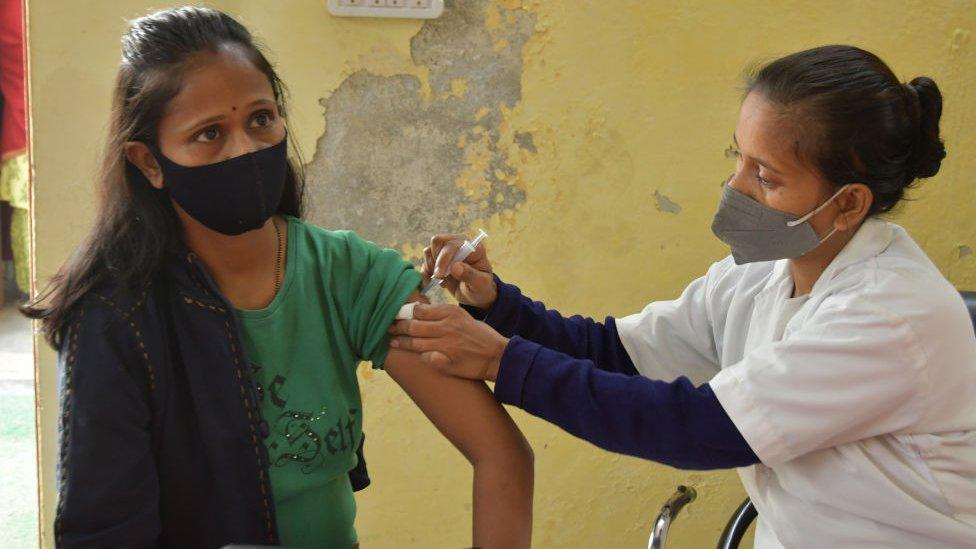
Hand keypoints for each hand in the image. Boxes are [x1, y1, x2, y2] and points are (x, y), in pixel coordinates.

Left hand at [388, 303, 509, 380]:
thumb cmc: (480, 335)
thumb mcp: (462, 317)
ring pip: (416, 343)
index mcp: (450, 313)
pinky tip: (416, 356)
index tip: (396, 314)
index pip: (419, 310)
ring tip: (393, 342)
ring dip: (402, 343)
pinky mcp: (447, 363)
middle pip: (413, 326)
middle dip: (397, 327)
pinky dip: (421, 357)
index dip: (404, 313)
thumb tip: (418, 312)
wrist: (497, 356)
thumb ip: (442, 315)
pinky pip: (426, 358)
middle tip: (388, 328)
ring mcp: (446, 346)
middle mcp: (447, 328)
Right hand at [423, 233, 497, 309]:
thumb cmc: (481, 288)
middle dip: (436, 261)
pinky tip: (433, 283)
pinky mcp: (438, 258)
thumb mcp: (480, 284)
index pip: (452, 244)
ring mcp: (447, 250)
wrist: (475, 295)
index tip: (440, 275)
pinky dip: (426, 273)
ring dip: (431, 267)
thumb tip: (455, 267)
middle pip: (437, 241)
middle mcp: (459, 244)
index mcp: (472, 247)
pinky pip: (425, 261)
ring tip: (442, 281)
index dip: (444, 258)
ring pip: (429, 250)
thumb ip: (470, 275)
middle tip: (440, 278)